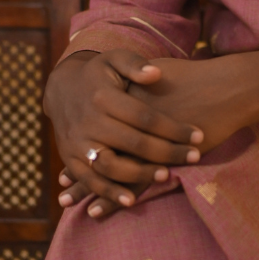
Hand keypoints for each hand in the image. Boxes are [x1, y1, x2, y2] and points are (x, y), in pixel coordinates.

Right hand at [45, 50, 203, 219]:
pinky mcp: (69, 159)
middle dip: (167, 152)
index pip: (145, 117)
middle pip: (133, 142)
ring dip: (141, 175)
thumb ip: (135, 64)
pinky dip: (108, 193)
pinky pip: (90, 180)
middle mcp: (89, 121)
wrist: (60, 89)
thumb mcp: (114, 58)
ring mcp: (78, 143)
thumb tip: (157, 74)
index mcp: (104, 97)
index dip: (174, 128)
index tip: (199, 135)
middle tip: (193, 157)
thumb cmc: (97, 74)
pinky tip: (131, 200)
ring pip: (112, 165)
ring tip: (168, 176)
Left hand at [59, 52, 258, 216]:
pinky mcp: (161, 158)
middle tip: (63, 193)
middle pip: (95, 151)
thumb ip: (133, 81)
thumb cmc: (194, 78)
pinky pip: (131, 181)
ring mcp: (144, 143)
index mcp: (123, 101)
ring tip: (71, 205)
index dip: (79, 149)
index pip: (93, 132)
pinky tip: (99, 210)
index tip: (64, 172)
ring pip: (108, 170)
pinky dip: (114, 196)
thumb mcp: (155, 71)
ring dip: (90, 190)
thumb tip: (119, 89)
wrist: (224, 87)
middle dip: (77, 173)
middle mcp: (126, 123)